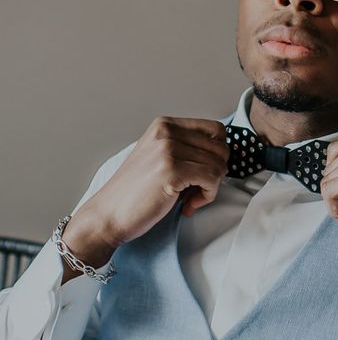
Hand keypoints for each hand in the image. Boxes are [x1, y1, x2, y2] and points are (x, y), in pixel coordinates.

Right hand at [75, 117, 228, 250]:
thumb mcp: (162, 158)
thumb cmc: (137, 192)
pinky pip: (212, 179)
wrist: (108, 215)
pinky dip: (207, 196)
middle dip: (216, 173)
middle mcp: (167, 132)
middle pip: (222, 148)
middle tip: (196, 191)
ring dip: (211, 188)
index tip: (202, 173)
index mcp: (165, 125)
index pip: (217, 130)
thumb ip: (189, 150)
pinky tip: (188, 205)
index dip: (217, 155)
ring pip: (219, 165)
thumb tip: (227, 154)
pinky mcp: (171, 171)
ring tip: (190, 199)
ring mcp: (168, 150)